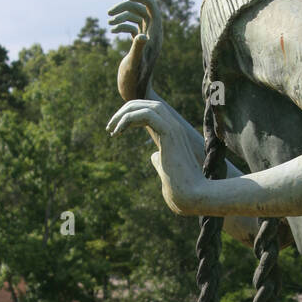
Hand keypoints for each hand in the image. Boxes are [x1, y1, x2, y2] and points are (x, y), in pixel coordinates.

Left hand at [106, 99, 211, 215]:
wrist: (193, 196)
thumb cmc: (180, 190)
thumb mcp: (166, 172)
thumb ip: (160, 161)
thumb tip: (153, 156)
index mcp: (172, 135)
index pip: (150, 112)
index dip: (130, 116)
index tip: (115, 131)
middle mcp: (174, 128)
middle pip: (147, 104)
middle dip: (125, 111)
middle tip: (109, 127)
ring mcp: (174, 129)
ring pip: (147, 106)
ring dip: (125, 113)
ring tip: (111, 129)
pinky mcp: (170, 133)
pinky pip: (147, 115)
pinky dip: (129, 119)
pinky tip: (118, 132)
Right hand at [108, 0, 162, 101]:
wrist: (134, 94)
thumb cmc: (134, 81)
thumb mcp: (134, 63)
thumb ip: (137, 48)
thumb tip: (141, 36)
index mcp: (155, 34)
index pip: (152, 5)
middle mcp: (152, 35)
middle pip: (141, 8)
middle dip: (125, 7)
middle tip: (109, 14)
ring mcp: (146, 39)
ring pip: (135, 16)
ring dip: (121, 15)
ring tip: (109, 23)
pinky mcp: (138, 44)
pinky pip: (132, 26)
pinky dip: (121, 24)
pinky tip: (112, 31)